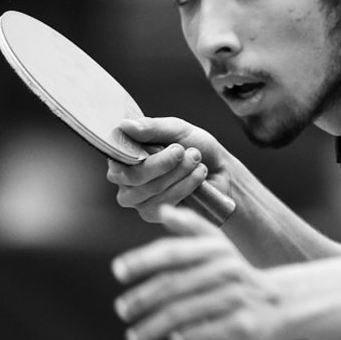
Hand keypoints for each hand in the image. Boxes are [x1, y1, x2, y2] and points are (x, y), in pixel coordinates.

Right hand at [106, 117, 234, 223]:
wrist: (220, 170)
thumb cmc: (195, 146)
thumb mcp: (176, 129)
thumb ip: (151, 127)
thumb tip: (125, 126)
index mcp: (125, 153)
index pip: (120, 156)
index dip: (146, 153)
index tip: (176, 147)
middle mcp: (124, 177)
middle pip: (134, 176)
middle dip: (166, 163)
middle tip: (186, 151)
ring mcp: (136, 198)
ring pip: (152, 188)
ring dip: (180, 172)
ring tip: (196, 159)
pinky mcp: (150, 214)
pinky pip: (164, 202)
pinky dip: (185, 186)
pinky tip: (198, 175)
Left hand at [112, 205, 283, 339]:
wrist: (283, 303)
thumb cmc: (240, 275)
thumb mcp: (219, 246)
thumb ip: (190, 228)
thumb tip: (162, 210)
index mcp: (216, 248)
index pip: (172, 252)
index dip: (143, 260)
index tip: (118, 271)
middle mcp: (226, 269)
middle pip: (173, 285)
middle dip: (142, 298)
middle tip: (122, 310)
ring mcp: (236, 298)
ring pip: (183, 313)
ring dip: (153, 327)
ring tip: (134, 338)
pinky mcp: (244, 325)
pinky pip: (204, 333)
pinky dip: (184, 339)